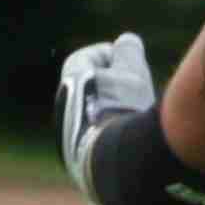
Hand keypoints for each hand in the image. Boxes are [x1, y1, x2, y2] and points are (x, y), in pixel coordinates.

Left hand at [54, 32, 155, 192]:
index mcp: (71, 79)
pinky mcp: (80, 159)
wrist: (113, 162)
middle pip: (97, 87)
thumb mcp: (132, 71)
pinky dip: (116, 136)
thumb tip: (126, 43)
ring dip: (118, 113)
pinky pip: (101, 139)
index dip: (119, 58)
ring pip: (99, 115)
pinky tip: (133, 142)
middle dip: (120, 87)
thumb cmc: (122, 109)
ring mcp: (69, 135)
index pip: (95, 57)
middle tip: (141, 94)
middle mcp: (64, 106)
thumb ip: (128, 51)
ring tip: (140, 120)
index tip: (136, 68)